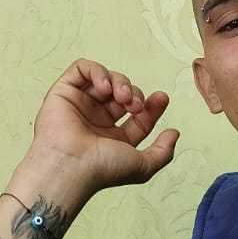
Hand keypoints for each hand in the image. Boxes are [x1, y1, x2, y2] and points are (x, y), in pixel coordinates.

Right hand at [24, 57, 179, 193]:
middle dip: (135, 93)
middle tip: (135, 105)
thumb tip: (174, 133)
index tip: (162, 98)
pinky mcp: (64, 92)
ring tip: (122, 96)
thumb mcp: (143, 166)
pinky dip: (97, 71)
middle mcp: (96, 120)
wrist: (71, 166)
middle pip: (123, 93)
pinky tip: (104, 87)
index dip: (152, 105)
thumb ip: (163, 152)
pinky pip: (82, 69)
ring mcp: (80, 105)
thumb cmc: (101, 169)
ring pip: (106, 79)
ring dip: (120, 82)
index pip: (138, 114)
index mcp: (113, 137)